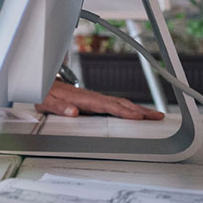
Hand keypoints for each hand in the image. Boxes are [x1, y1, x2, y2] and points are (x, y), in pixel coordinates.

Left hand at [37, 80, 165, 119]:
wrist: (43, 84)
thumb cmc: (46, 94)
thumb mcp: (47, 102)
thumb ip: (58, 107)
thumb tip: (72, 112)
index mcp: (84, 99)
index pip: (107, 106)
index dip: (123, 112)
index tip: (137, 117)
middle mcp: (93, 97)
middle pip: (121, 104)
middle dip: (140, 110)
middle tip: (158, 117)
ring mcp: (96, 99)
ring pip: (121, 104)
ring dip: (139, 109)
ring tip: (156, 116)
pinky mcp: (96, 101)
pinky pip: (116, 105)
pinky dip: (130, 109)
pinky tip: (138, 114)